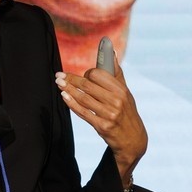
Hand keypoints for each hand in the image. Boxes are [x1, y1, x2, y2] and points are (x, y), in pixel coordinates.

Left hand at [56, 54, 147, 179]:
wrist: (133, 139)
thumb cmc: (126, 112)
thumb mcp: (126, 93)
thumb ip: (116, 73)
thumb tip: (112, 51)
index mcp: (122, 90)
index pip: (98, 75)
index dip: (86, 73)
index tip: (80, 75)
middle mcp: (117, 101)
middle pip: (87, 86)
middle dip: (71, 79)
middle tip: (59, 75)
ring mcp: (109, 114)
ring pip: (83, 98)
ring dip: (68, 90)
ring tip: (59, 83)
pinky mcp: (102, 126)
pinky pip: (83, 112)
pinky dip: (72, 103)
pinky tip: (64, 96)